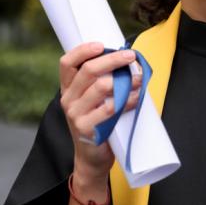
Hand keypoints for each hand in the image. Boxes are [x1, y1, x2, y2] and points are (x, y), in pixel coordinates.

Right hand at [59, 42, 141, 181]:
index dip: (82, 51)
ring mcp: (75, 115)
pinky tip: (135, 97)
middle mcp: (68, 99)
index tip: (101, 45)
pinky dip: (126, 100)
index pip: (67, 63)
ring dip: (123, 80)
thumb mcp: (91, 102)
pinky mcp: (87, 129)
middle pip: (87, 71)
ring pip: (100, 87)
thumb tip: (126, 62)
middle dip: (111, 60)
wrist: (91, 159)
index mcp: (68, 89)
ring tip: (138, 78)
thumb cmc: (97, 124)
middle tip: (130, 56)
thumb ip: (100, 82)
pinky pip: (110, 108)